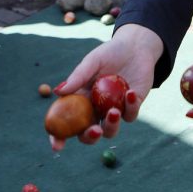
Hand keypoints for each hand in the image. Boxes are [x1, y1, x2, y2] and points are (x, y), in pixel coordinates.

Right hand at [50, 24, 162, 151]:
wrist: (135, 46)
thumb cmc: (109, 53)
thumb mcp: (92, 62)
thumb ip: (78, 77)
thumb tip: (57, 91)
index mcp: (81, 100)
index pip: (67, 122)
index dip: (60, 136)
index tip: (57, 145)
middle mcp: (96, 109)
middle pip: (89, 133)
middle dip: (90, 137)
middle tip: (95, 130)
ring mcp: (114, 110)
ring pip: (111, 130)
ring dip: (111, 125)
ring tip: (113, 111)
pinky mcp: (133, 106)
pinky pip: (130, 115)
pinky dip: (130, 106)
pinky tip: (130, 92)